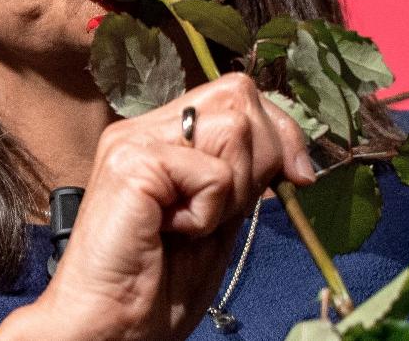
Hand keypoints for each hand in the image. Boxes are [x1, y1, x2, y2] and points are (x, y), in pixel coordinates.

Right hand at [0, 72, 316, 340]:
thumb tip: (291, 151)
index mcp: (162, 135)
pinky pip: (213, 174)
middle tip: (225, 212)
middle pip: (239, 95)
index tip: (297, 176)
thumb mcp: (220, 218)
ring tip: (192, 224)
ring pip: (233, 126)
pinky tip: (172, 232)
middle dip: (262, 155)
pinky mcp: (131, 161)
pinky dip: (208, 214)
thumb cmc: (157, 286)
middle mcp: (144, 126)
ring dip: (232, 190)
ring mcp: (133, 139)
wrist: (111, 328)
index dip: (279, 129)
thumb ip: (243, 176)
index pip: (237, 92)